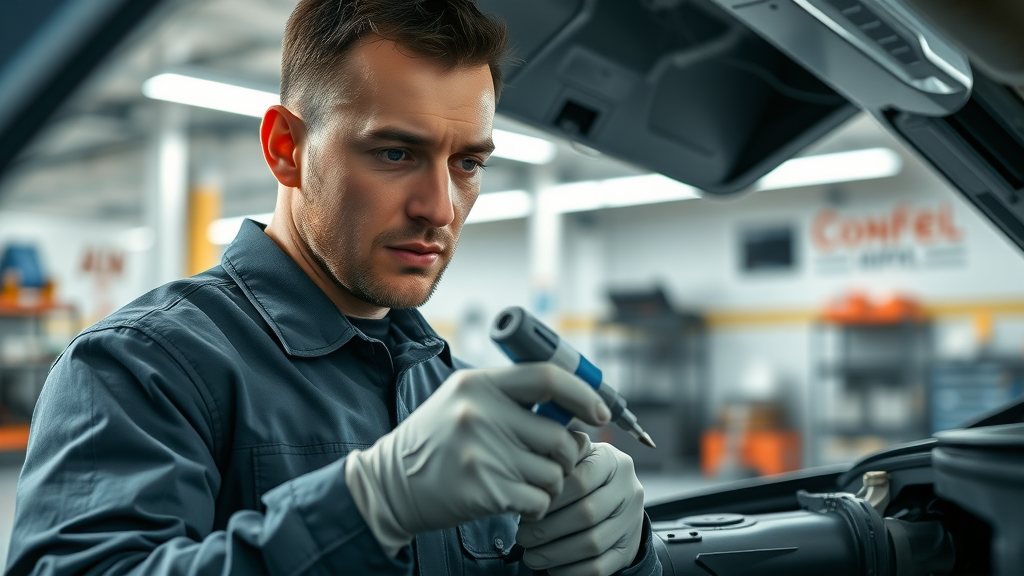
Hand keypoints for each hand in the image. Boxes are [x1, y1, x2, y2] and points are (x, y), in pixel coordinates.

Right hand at [345, 364, 611, 556]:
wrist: (390, 484)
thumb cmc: (436, 441)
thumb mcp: (463, 400)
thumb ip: (510, 395)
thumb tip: (574, 402)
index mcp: (479, 384)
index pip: (548, 377)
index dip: (584, 394)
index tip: (600, 413)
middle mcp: (481, 414)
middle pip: (560, 435)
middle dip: (567, 453)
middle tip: (554, 459)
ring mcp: (483, 454)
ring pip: (554, 472)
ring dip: (552, 482)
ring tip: (528, 480)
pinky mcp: (485, 491)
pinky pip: (539, 499)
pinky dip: (537, 504)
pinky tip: (518, 499)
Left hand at [516, 432, 644, 575]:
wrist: (615, 500)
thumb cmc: (583, 476)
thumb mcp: (576, 459)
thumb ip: (558, 459)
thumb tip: (532, 468)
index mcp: (613, 462)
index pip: (580, 479)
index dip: (551, 496)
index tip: (528, 506)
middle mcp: (629, 489)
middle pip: (587, 513)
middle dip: (548, 529)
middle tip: (522, 537)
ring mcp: (632, 521)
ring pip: (593, 543)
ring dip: (556, 553)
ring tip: (531, 555)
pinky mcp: (629, 549)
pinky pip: (600, 567)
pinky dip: (572, 571)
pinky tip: (551, 568)